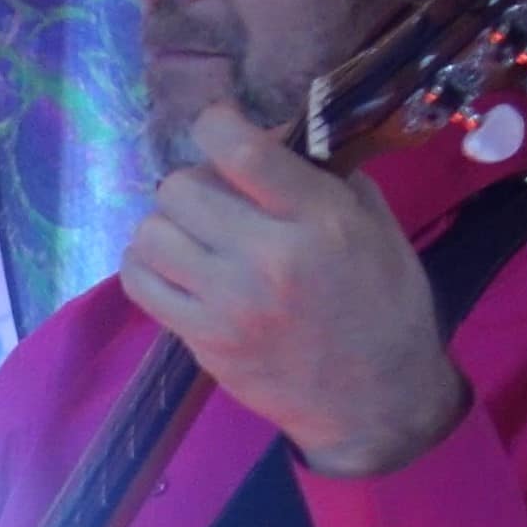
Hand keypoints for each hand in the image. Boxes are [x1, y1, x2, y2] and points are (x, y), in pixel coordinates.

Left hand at [116, 106, 469, 477]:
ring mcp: (231, 305)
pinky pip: (139, 281)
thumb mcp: (376, 227)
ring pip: (150, 232)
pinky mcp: (205, 342)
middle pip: (180, 187)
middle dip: (196, 184)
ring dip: (168, 226)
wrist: (378, 403)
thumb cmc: (386, 307)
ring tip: (195, 239)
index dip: (215, 124)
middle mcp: (270, 258)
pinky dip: (148, 265)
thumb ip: (324, 175)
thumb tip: (271, 132)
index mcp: (321, 220)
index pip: (239, 149)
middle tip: (218, 203)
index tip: (221, 129)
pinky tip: (175, 268)